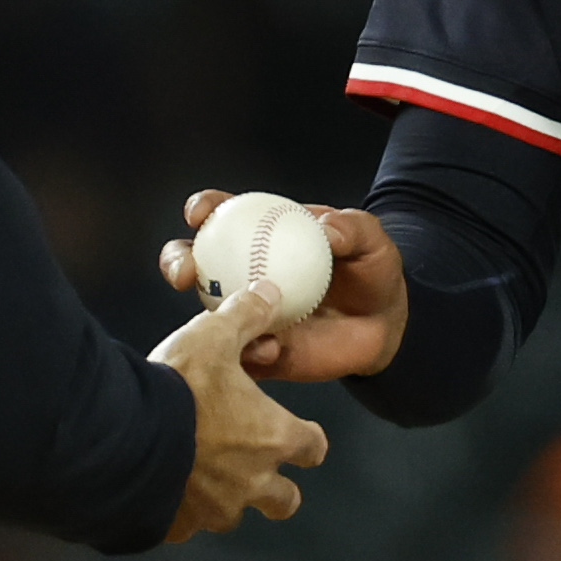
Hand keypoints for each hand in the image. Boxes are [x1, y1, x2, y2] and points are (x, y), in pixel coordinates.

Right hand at [151, 276, 332, 542]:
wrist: (125, 436)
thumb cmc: (180, 386)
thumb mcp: (214, 338)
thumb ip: (246, 315)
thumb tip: (271, 291)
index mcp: (273, 437)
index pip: (313, 449)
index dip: (308, 441)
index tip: (299, 435)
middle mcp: (253, 481)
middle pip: (286, 502)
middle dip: (277, 490)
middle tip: (254, 470)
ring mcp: (216, 509)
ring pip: (234, 517)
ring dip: (225, 500)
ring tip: (200, 479)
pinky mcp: (179, 525)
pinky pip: (186, 526)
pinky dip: (180, 513)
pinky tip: (161, 491)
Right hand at [156, 191, 408, 382]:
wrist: (384, 325)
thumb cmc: (371, 271)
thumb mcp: (370, 241)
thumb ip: (352, 227)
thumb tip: (326, 228)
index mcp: (260, 234)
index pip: (221, 214)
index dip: (202, 209)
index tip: (199, 214)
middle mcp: (242, 272)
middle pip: (195, 262)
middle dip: (177, 262)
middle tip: (187, 272)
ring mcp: (245, 314)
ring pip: (207, 314)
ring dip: (202, 316)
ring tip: (223, 321)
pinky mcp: (257, 350)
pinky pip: (243, 352)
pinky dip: (248, 350)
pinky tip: (266, 347)